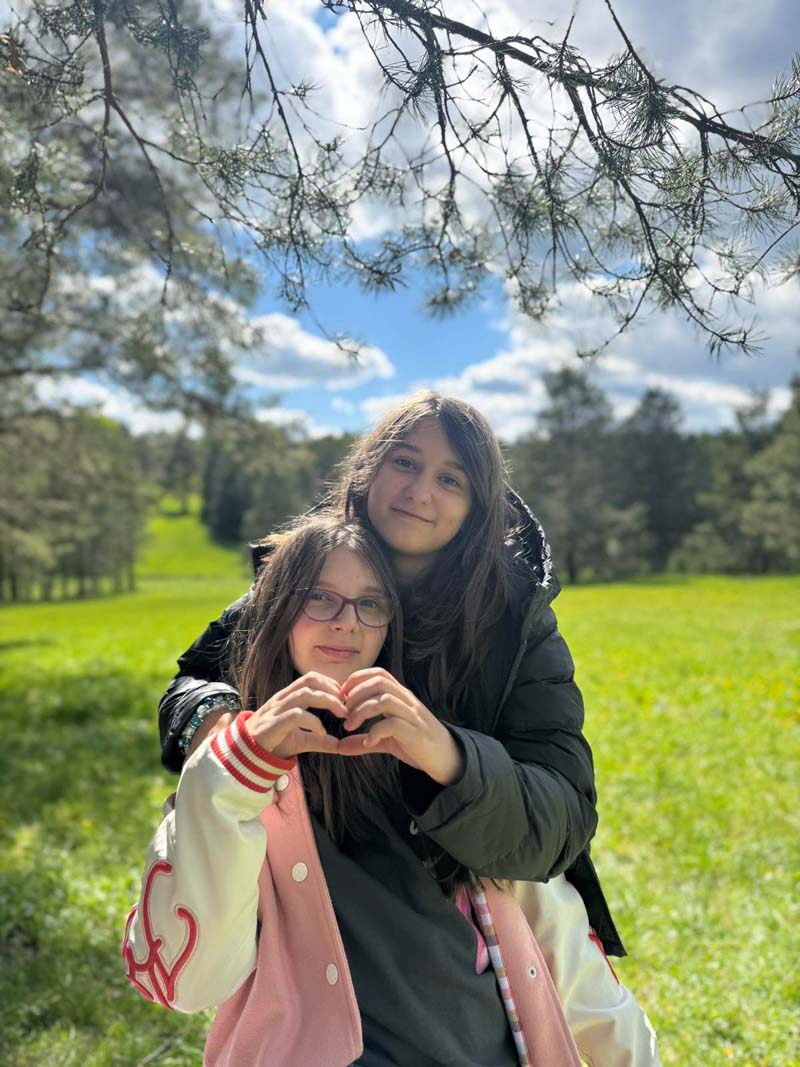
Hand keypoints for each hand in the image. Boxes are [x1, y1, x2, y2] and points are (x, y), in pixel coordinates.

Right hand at [244, 672, 347, 759]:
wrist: (246, 755)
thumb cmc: (273, 742)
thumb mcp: (300, 740)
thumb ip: (319, 740)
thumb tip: (340, 745)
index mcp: (288, 697)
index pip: (311, 678)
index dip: (330, 683)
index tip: (344, 698)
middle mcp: (282, 699)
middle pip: (310, 681)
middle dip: (332, 690)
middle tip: (347, 706)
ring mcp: (276, 710)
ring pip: (304, 694)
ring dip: (327, 701)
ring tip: (341, 714)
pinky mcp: (273, 724)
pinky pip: (296, 715)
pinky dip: (313, 721)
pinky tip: (321, 732)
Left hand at [337, 667, 464, 785]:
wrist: (446, 758)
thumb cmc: (416, 744)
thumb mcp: (386, 740)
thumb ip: (364, 741)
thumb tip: (339, 746)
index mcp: (401, 696)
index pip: (379, 674)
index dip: (357, 680)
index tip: (342, 697)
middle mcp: (407, 701)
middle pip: (379, 682)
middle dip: (355, 694)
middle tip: (343, 713)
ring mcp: (412, 716)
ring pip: (384, 700)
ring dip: (361, 711)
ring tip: (349, 726)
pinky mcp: (415, 733)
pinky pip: (393, 724)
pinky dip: (375, 731)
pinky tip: (368, 742)